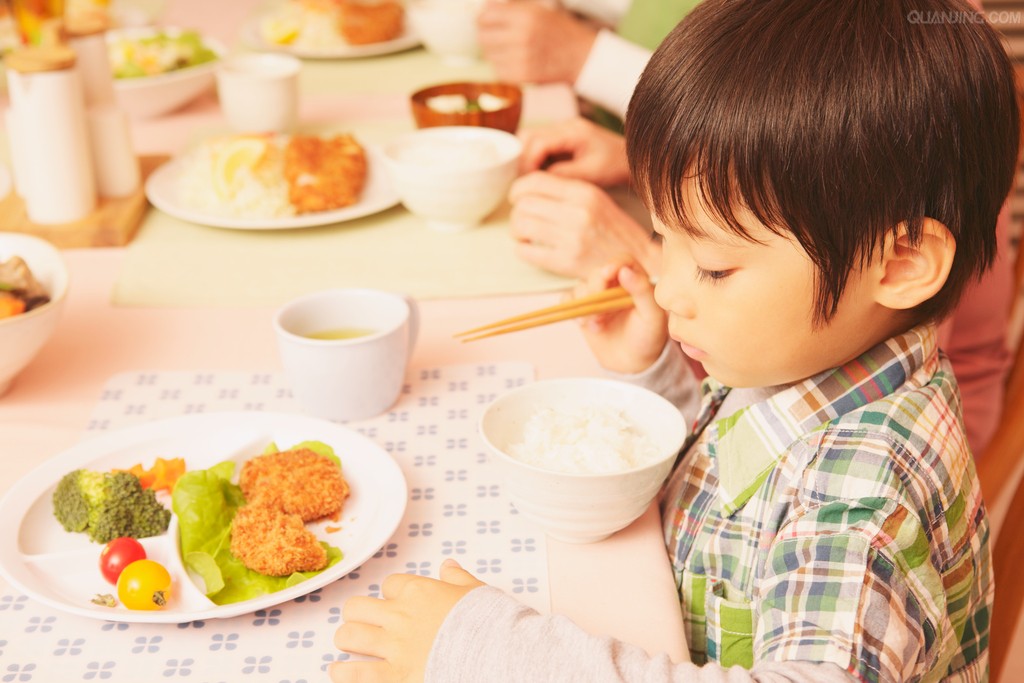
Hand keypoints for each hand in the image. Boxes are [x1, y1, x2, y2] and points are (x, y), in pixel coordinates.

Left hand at [331, 560, 484, 682]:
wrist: (495, 655)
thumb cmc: (489, 625)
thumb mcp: (477, 592)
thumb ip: (458, 578)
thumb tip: (448, 565)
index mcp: (420, 592)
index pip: (390, 585)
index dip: (391, 595)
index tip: (396, 605)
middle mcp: (400, 616)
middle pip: (356, 607)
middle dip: (357, 616)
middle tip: (364, 625)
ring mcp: (394, 647)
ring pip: (348, 635)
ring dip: (347, 641)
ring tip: (351, 647)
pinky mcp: (393, 676)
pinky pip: (353, 673)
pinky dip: (342, 672)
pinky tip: (340, 671)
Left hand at [476, 1, 596, 84]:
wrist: (581, 56)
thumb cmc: (560, 30)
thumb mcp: (538, 9)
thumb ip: (512, 7)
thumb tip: (485, 8)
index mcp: (525, 15)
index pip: (486, 16)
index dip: (482, 19)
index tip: (484, 21)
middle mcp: (522, 36)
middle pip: (483, 37)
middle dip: (486, 36)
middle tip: (494, 36)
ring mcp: (521, 58)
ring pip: (490, 56)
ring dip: (494, 52)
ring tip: (509, 49)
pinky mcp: (523, 76)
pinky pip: (499, 71)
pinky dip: (503, 67)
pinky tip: (515, 61)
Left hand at [508, 172, 660, 277]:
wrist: (637, 261)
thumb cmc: (613, 230)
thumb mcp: (596, 200)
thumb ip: (565, 192)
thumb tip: (527, 190)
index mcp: (584, 192)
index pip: (535, 181)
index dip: (518, 189)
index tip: (517, 197)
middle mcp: (578, 213)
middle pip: (524, 204)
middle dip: (517, 212)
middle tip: (521, 219)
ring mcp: (572, 238)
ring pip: (521, 226)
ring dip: (516, 231)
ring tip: (524, 235)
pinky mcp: (566, 262)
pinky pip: (526, 251)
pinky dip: (522, 249)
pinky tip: (530, 248)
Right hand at [518, 117, 629, 185]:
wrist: (628, 159)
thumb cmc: (614, 166)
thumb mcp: (591, 174)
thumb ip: (564, 174)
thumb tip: (538, 179)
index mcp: (573, 131)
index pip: (538, 142)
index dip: (528, 162)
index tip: (528, 181)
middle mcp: (565, 126)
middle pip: (528, 136)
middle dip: (523, 159)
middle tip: (526, 181)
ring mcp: (562, 131)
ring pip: (531, 140)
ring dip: (527, 160)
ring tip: (533, 180)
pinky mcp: (561, 139)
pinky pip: (540, 146)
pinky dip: (535, 160)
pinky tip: (541, 176)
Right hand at [577, 263, 667, 373]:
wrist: (633, 362)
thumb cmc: (648, 338)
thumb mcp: (652, 316)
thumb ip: (642, 291)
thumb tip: (625, 271)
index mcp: (635, 281)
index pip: (622, 261)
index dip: (613, 264)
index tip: (608, 274)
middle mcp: (614, 285)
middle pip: (597, 273)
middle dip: (596, 290)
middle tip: (601, 313)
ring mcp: (596, 297)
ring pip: (581, 287)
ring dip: (585, 305)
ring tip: (598, 325)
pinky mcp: (583, 309)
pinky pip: (567, 299)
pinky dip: (571, 308)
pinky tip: (585, 323)